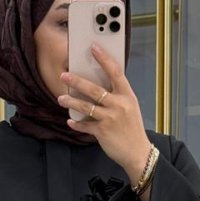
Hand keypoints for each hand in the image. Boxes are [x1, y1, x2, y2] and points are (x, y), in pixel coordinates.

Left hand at [58, 45, 152, 184]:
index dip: (104, 59)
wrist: (138, 153)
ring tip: (61, 98)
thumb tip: (99, 86)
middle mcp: (119, 105)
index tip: (93, 48)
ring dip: (71, 102)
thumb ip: (117, 96)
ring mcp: (110, 118)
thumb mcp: (130, 108)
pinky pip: (85, 125)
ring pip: (86, 106)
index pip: (115, 72)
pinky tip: (70, 121)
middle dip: (77, 81)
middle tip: (64, 75)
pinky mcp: (102, 132)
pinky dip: (76, 124)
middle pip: (94, 89)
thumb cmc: (133, 129)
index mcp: (127, 96)